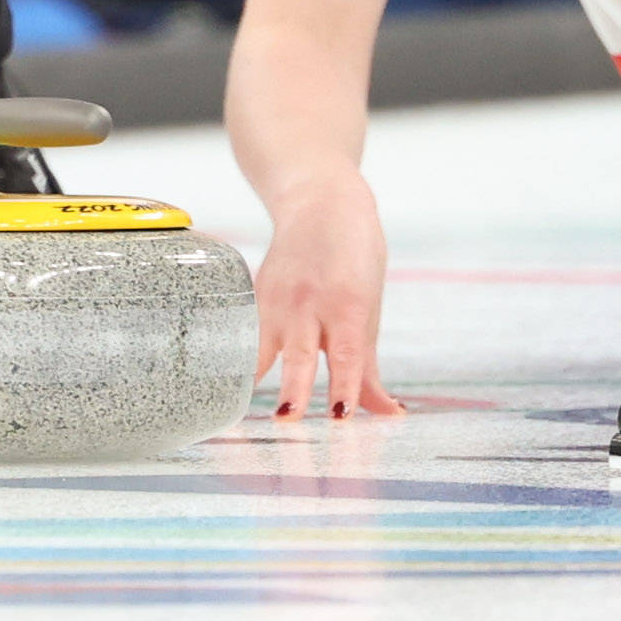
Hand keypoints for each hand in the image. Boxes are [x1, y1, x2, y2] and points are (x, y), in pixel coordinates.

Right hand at [252, 172, 403, 420]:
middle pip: (301, 355)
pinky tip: (232, 394)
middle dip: (294, 390)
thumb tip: (388, 414)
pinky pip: (247, 339)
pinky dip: (242, 367)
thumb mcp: (369, 306)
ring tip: (245, 419)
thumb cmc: (355, 256)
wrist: (320, 201)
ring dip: (257, 382)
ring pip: (264, 348)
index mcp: (349, 303)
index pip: (347, 354)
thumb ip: (368, 367)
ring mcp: (277, 300)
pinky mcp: (255, 298)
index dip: (344, 386)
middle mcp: (310, 303)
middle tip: (288, 420)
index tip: (341, 415)